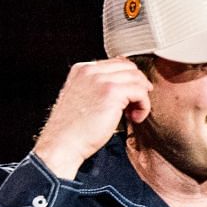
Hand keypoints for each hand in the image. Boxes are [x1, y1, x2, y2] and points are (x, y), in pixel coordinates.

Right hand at [30, 58, 153, 178]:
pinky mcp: (112, 92)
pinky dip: (144, 106)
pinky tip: (135, 118)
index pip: (116, 64)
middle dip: (137, 86)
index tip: (130, 96)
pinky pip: (140, 92)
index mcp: (82, 69)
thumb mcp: (80, 98)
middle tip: (135, 105)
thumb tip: (121, 89)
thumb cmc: (71, 129)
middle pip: (129, 68)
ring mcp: (101, 79)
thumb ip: (96, 88)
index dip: (128, 80)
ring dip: (141, 97)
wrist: (63, 143)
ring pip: (137, 79)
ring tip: (133, 114)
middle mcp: (91, 70)